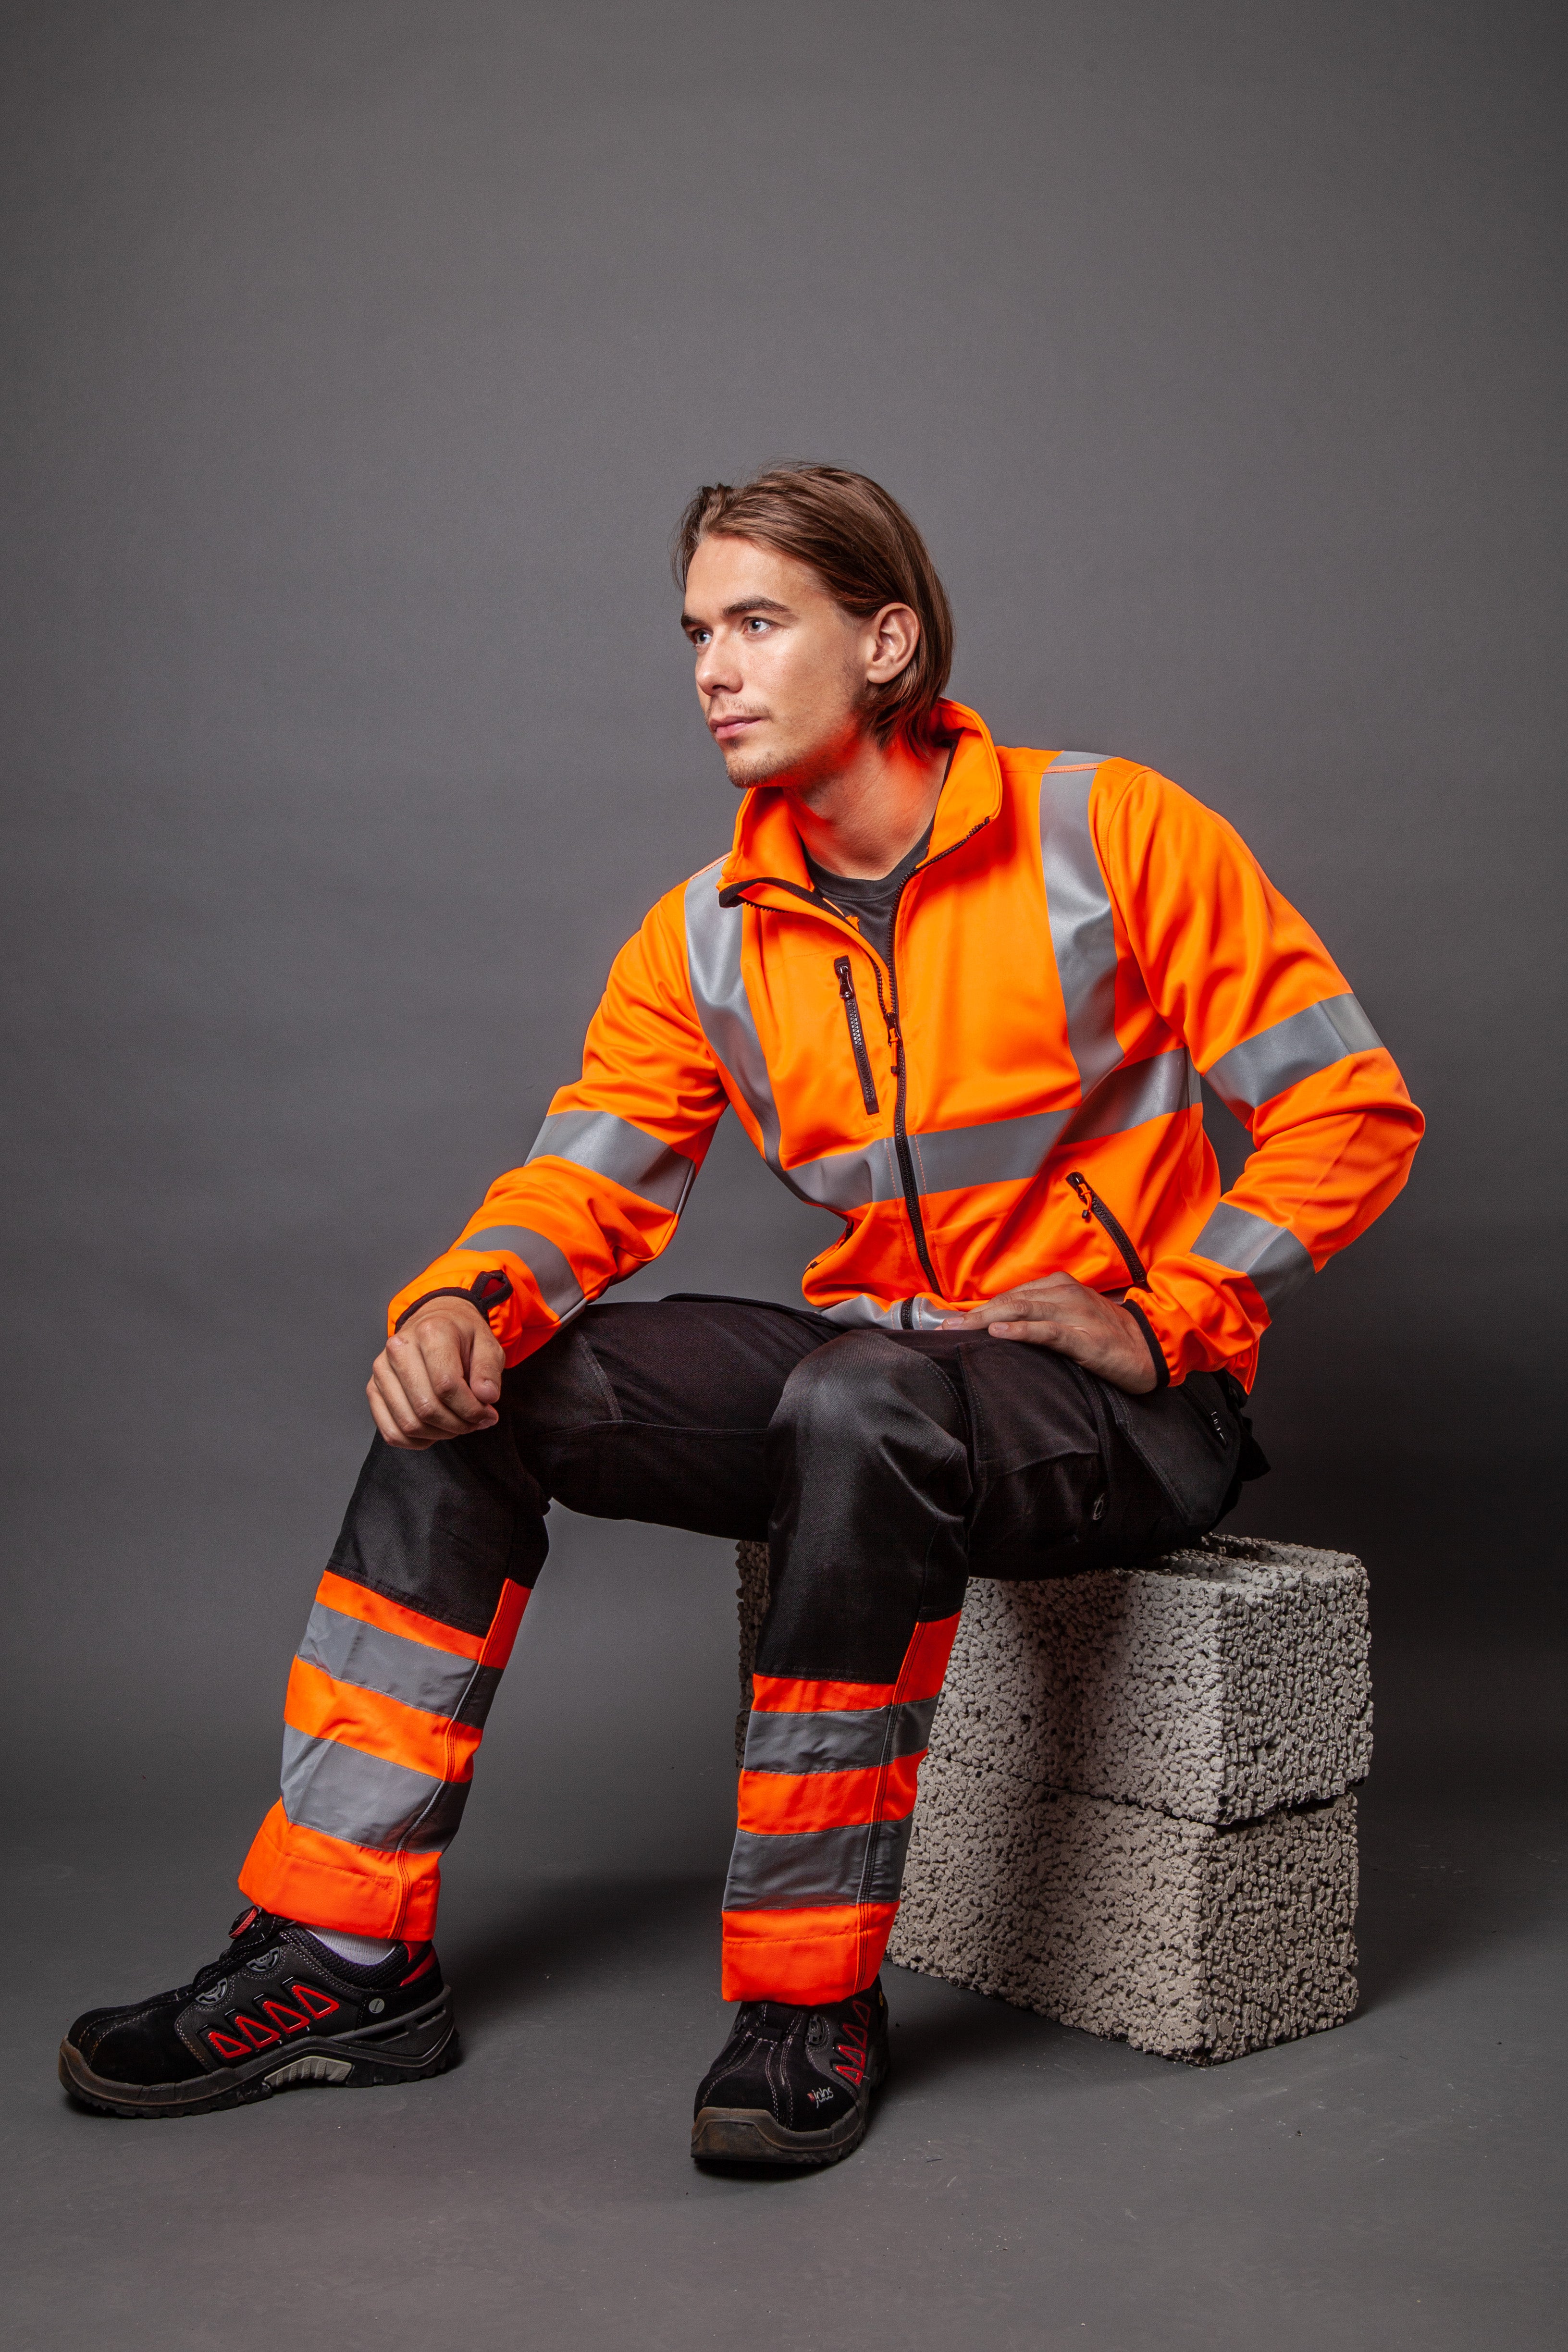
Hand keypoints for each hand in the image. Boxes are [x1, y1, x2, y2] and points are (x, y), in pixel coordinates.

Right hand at [368, 1297, 506, 1449]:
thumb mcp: (487, 1345)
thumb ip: (488, 1371)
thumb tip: (486, 1397)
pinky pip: (391, 1432)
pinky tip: (435, 1430)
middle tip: (474, 1422)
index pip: (447, 1386)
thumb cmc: (461, 1337)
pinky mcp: (373, 1389)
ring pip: (409, 1424)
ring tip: (457, 1424)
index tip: (487, 1413)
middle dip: (457, 1425)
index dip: (471, 1409)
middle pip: (427, 1408)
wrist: (434, 1323)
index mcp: (430, 1332)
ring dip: (439, 1434)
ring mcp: (382, 1370)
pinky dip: (417, 1441)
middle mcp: (398, 1348)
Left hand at [941, 1273, 1156, 1393]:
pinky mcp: (1083, 1337)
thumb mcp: (1071, 1318)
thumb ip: (1041, 1316)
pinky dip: (1020, 1331)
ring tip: (960, 1329)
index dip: (979, 1308)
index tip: (951, 1321)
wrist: (1149, 1348)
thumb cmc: (1106, 1335)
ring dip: (987, 1320)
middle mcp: (1064, 1294)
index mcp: (1059, 1286)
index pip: (1010, 1295)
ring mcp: (1074, 1313)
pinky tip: (999, 1333)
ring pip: (1022, 1310)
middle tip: (945, 1328)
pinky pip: (1046, 1331)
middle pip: (1009, 1301)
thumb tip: (1001, 1325)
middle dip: (974, 1314)